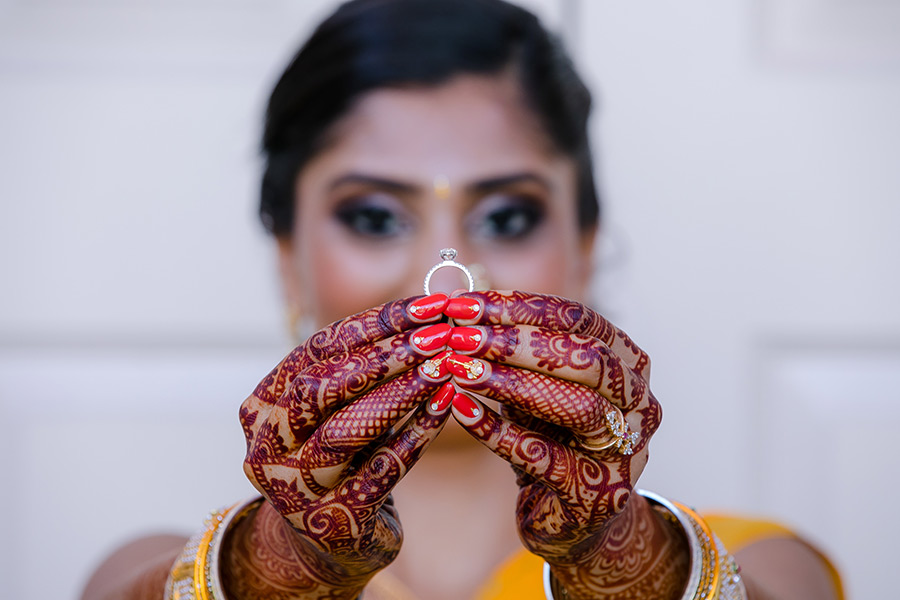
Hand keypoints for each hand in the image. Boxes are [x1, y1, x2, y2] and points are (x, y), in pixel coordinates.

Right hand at [237, 294, 455, 597]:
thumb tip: (427, 315)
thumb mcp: (334, 411)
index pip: (317, 348)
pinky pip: (379, 471)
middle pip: (322, 387)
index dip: (375, 323)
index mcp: (264, 404)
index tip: (427, 306)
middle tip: (438, 335)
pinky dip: (415, 436)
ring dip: (401, 393)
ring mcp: (295, 487)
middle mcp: (268, 444)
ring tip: (445, 367)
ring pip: (346, 430)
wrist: (321, 546)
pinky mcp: (333, 520)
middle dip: (384, 356)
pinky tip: (447, 407)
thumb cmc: (338, 460)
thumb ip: (361, 368)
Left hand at [442, 291, 677, 597]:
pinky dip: (497, 431)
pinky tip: (460, 410)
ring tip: (459, 369)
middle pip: (586, 358)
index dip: (522, 307)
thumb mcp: (540, 385)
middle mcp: (639, 402)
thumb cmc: (555, 436)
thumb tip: (458, 306)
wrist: (580, 517)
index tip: (467, 304)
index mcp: (630, 363)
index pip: (582, 320)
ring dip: (511, 383)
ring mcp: (625, 450)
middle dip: (518, 342)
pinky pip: (543, 456)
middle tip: (461, 335)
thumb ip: (514, 348)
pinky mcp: (596, 493)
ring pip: (576, 407)